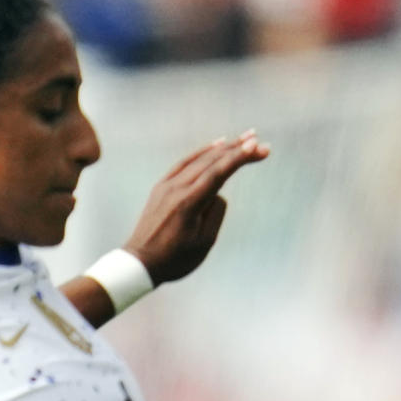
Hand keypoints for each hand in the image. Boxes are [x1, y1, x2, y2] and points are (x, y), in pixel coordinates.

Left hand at [120, 131, 270, 288]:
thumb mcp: (204, 243)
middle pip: (212, 162)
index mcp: (189, 203)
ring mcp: (167, 185)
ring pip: (199, 159)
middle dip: (238, 150)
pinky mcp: (162, 186)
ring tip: (244, 138)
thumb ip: (215, 213)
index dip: (239, 158)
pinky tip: (217, 145)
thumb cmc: (175, 259)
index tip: (258, 148)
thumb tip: (218, 192)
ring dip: (223, 148)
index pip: (219, 173)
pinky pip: (184, 163)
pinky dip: (202, 153)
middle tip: (260, 142)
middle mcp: (176, 189)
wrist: (140, 262)